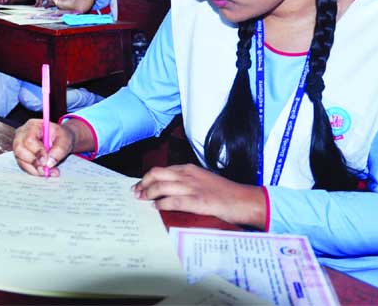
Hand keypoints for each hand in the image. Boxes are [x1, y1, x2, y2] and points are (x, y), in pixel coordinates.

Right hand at [13, 119, 75, 176]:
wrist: (60, 140)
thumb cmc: (61, 137)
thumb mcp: (65, 139)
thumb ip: (59, 149)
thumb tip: (49, 163)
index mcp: (33, 125)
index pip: (29, 139)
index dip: (37, 151)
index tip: (46, 161)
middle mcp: (22, 134)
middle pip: (20, 150)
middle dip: (34, 162)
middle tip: (46, 169)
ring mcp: (19, 145)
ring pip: (21, 160)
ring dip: (35, 169)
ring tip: (49, 172)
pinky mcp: (20, 156)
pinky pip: (23, 166)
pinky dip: (34, 171)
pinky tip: (45, 172)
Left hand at [133, 164, 265, 227]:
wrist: (242, 199)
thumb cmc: (224, 192)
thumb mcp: (203, 180)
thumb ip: (187, 181)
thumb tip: (169, 189)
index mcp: (190, 169)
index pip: (162, 169)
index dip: (147, 177)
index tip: (139, 185)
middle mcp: (188, 175)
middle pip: (157, 174)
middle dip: (143, 183)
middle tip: (135, 192)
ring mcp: (192, 188)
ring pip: (162, 186)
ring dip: (148, 193)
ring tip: (141, 200)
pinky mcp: (197, 201)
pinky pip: (173, 201)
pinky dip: (161, 204)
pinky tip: (156, 208)